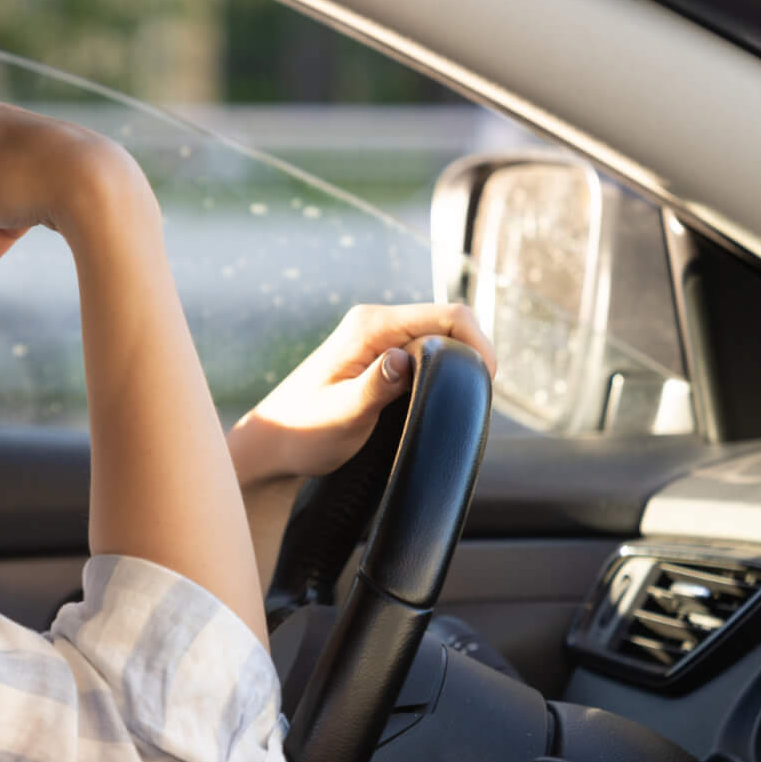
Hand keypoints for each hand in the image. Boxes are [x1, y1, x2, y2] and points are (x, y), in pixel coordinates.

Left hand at [227, 302, 497, 487]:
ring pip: (439, 342)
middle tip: (472, 400)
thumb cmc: (303, 433)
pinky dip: (440, 375)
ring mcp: (378, 341)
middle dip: (470, 356)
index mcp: (370, 326)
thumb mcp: (342, 414)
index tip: (486, 382)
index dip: (478, 342)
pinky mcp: (380, 359)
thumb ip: (374, 386)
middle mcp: (377, 324)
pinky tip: (438, 403)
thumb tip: (403, 360)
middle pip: (449, 325)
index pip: (447, 315)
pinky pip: (424, 357)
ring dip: (456, 367)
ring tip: (457, 404)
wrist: (274, 446)